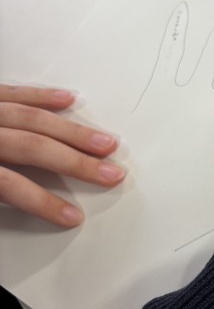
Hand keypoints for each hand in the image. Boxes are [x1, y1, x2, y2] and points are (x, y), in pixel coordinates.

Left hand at [0, 84, 125, 226]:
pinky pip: (14, 91)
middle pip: (33, 146)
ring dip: (74, 131)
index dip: (42, 202)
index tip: (71, 217)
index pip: (10, 184)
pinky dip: (43, 95)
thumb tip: (13, 202)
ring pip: (32, 117)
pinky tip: (68, 99)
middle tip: (108, 175)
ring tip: (105, 143)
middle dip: (76, 162)